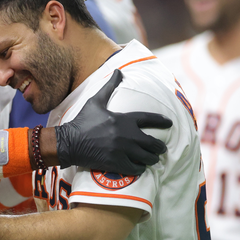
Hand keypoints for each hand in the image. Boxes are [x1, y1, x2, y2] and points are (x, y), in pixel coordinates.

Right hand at [55, 69, 172, 174]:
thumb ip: (109, 87)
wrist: (69, 142)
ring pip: (147, 157)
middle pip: (152, 143)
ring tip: (152, 159)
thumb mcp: (96, 101)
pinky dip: (140, 169)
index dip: (161, 121)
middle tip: (161, 148)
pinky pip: (136, 169)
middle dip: (159, 147)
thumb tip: (118, 70)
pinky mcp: (116, 163)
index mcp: (123, 119)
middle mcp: (126, 135)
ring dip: (152, 159)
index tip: (170, 123)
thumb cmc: (83, 121)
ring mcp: (122, 150)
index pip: (149, 119)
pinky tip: (139, 167)